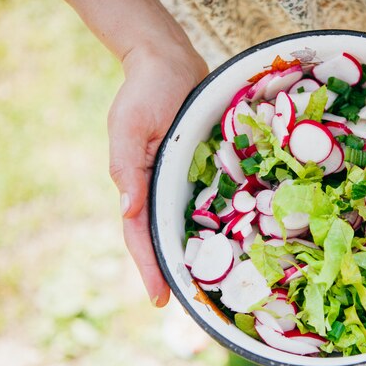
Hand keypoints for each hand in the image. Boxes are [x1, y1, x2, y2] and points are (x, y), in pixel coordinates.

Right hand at [108, 46, 207, 306]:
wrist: (169, 62)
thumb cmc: (145, 92)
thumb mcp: (127, 128)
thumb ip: (126, 169)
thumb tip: (128, 212)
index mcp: (138, 183)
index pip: (140, 235)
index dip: (149, 267)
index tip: (161, 300)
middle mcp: (161, 187)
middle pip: (166, 236)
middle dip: (176, 270)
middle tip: (194, 303)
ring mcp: (183, 179)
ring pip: (190, 223)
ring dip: (200, 252)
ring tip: (218, 284)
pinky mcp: (206, 167)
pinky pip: (214, 198)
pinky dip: (221, 220)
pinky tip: (240, 238)